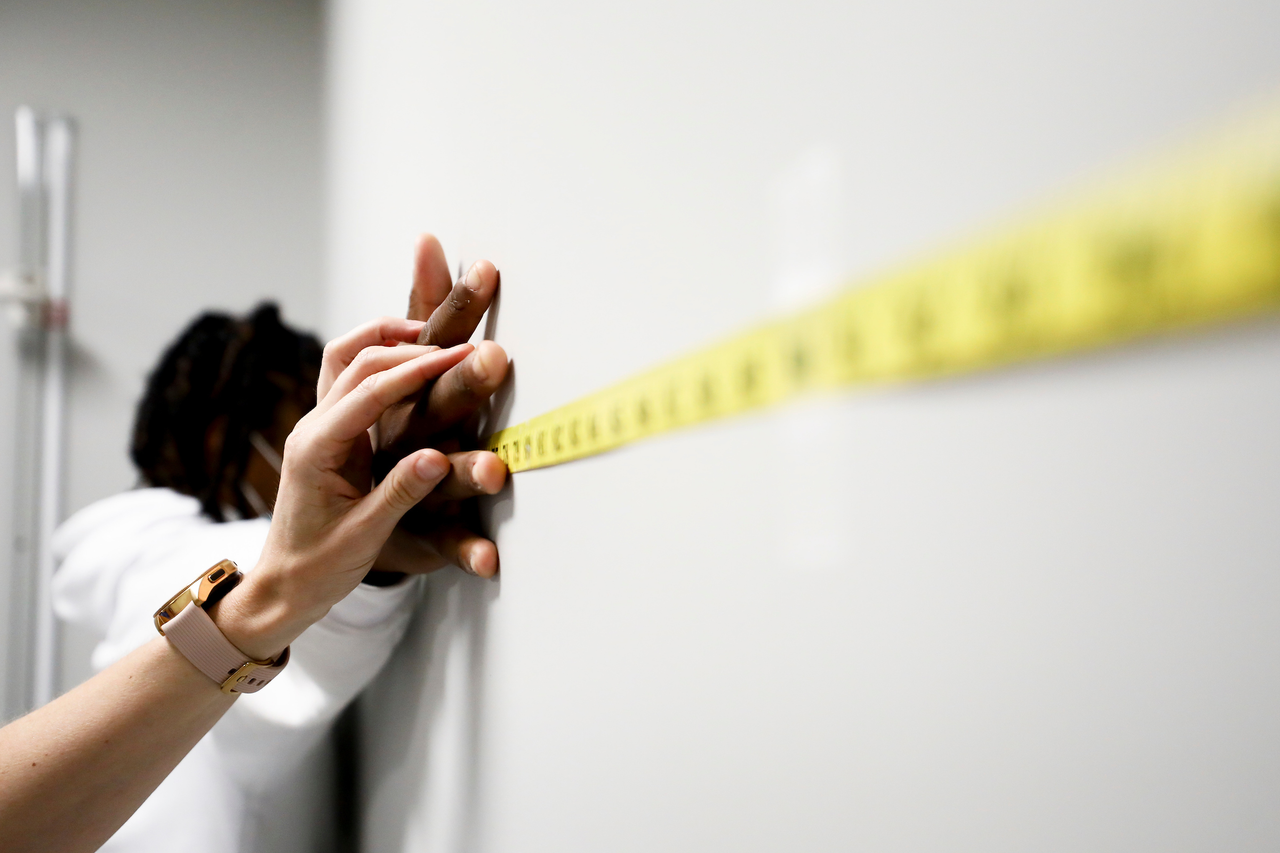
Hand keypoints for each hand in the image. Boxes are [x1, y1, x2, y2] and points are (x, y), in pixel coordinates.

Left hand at [214, 318, 473, 658]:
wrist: (283, 587)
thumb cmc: (318, 568)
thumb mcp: (364, 537)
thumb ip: (401, 493)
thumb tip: (439, 457)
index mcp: (316, 448)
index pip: (369, 391)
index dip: (417, 369)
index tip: (460, 357)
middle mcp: (312, 428)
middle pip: (357, 361)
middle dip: (410, 347)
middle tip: (463, 348)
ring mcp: (319, 427)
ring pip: (349, 361)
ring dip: (390, 342)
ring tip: (437, 342)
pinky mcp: (331, 433)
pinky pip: (355, 381)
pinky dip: (385, 364)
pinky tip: (416, 368)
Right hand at [372, 234, 508, 578]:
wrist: (295, 568)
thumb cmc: (344, 468)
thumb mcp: (378, 391)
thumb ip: (410, 327)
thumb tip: (430, 246)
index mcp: (357, 407)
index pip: (395, 351)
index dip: (438, 319)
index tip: (483, 282)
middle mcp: (363, 441)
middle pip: (412, 400)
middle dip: (450, 375)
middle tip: (493, 355)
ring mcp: (377, 493)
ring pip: (422, 474)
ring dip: (461, 470)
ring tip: (496, 468)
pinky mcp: (398, 541)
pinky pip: (437, 548)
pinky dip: (463, 552)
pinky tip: (490, 557)